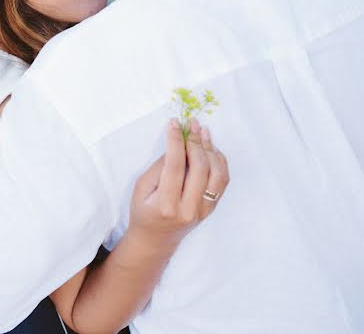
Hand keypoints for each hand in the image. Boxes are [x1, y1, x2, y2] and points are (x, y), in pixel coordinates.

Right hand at [127, 118, 229, 247]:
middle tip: (190, 124)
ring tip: (202, 132)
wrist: (155, 240)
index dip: (176, 141)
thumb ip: (159, 167)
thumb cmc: (142, 212)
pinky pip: (222, 181)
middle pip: (200, 167)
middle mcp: (189, 208)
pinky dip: (219, 161)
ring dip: (210, 149)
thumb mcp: (141, 188)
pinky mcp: (211, 208)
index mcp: (166, 204)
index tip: (174, 123)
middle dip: (195, 141)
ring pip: (217, 173)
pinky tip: (210, 148)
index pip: (175, 165)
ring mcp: (203, 210)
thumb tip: (177, 144)